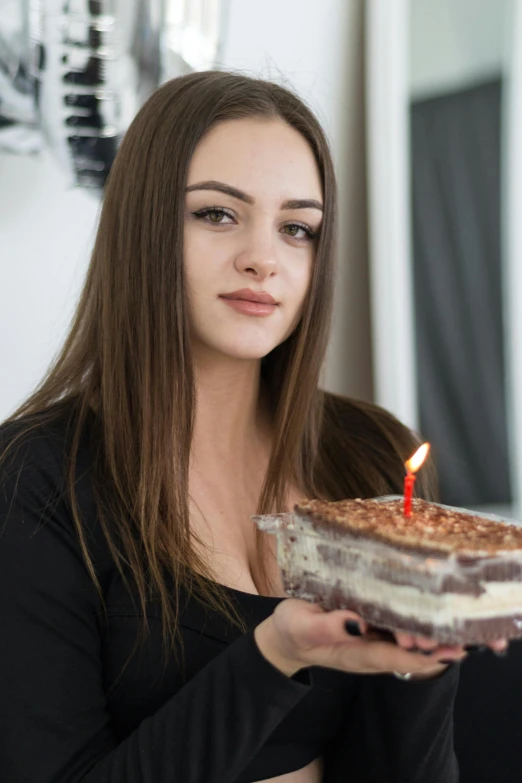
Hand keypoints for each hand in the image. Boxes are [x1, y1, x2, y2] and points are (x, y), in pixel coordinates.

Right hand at [254, 598, 508, 678]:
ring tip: (453, 623)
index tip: (446, 648)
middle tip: (457, 632)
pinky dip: (413, 623)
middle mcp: (369, 651)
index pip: (397, 658)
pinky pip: (395, 629)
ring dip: (428, 634)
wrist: (284, 637)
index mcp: (355, 652)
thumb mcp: (302, 625)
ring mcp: (369, 642)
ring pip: (405, 641)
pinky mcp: (368, 629)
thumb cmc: (292, 630)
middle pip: (409, 652)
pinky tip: (427, 610)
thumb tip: (356, 620)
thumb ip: (327, 626)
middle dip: (434, 644)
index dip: (423, 654)